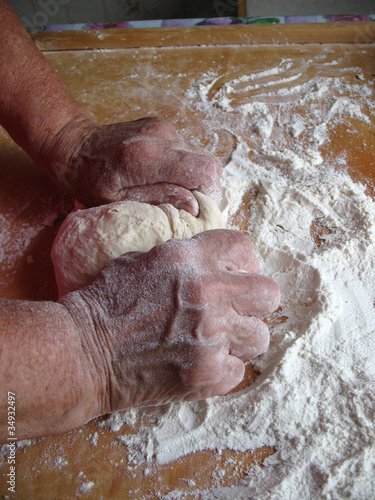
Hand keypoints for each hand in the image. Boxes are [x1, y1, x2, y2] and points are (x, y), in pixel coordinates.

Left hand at [46, 117, 221, 215]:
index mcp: (146, 157)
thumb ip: (158, 200)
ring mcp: (163, 128)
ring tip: (175, 192)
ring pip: (201, 156)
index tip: (198, 210)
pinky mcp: (163, 127)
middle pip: (209, 163)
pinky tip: (166, 178)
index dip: (209, 194)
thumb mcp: (117, 201)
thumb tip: (194, 205)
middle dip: (206, 188)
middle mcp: (160, 136)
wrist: (74, 145)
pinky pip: (188, 151)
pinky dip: (185, 168)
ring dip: (195, 178)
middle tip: (189, 205)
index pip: (203, 171)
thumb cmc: (89, 180)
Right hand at [60, 230, 279, 413]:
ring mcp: (211, 336)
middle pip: (268, 293)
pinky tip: (199, 363)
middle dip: (255, 301)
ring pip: (260, 336)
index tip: (235, 275)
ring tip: (216, 341)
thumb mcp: (143, 260)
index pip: (243, 247)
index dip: (242, 262)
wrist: (83, 352)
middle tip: (236, 309)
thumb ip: (186, 259)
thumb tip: (214, 264)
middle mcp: (208, 292)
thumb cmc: (105, 303)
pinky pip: (238, 371)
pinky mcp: (208, 374)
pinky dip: (222, 368)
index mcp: (189, 258)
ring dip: (241, 338)